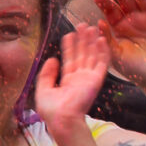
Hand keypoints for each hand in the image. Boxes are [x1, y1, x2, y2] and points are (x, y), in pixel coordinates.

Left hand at [34, 22, 111, 139]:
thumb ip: (47, 74)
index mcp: (68, 80)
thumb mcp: (43, 89)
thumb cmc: (51, 110)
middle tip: (82, 25)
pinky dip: (102, 51)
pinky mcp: (96, 80)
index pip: (70, 59)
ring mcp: (89, 79)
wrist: (61, 120)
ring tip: (90, 27)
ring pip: (91, 56)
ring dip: (92, 42)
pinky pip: (101, 63)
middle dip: (82, 40)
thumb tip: (52, 59)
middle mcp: (80, 78)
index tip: (70, 34)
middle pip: (82, 55)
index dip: (70, 46)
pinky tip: (101, 40)